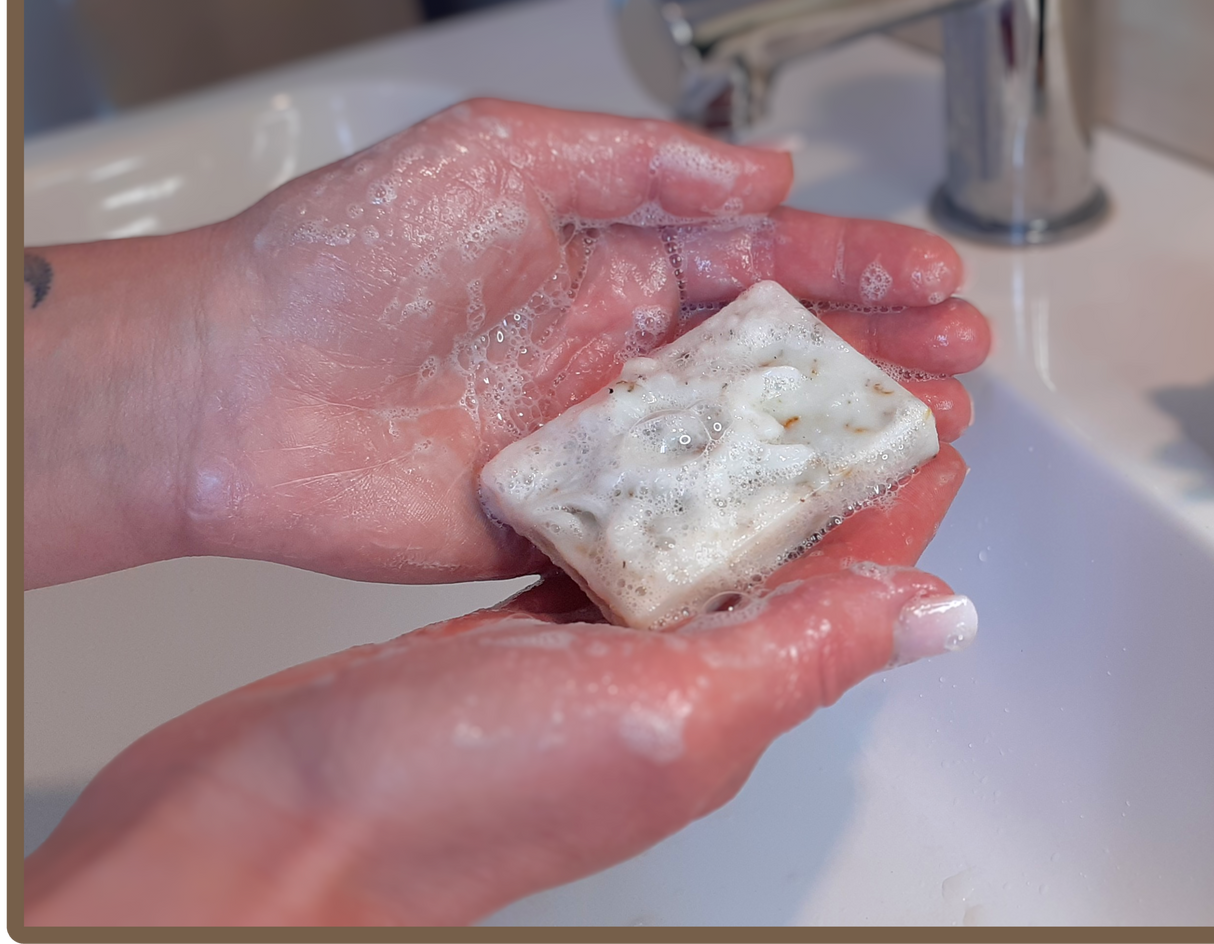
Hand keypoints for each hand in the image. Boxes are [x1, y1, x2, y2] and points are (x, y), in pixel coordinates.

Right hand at [24, 444, 974, 925]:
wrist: (276, 829)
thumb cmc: (450, 802)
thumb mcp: (665, 712)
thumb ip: (804, 651)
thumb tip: (936, 618)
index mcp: (723, 700)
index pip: (845, 587)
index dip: (894, 506)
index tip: (934, 426)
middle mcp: (669, 682)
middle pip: (777, 560)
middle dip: (821, 474)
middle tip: (852, 384)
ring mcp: (589, 661)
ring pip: (690, 551)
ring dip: (733, 478)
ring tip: (759, 395)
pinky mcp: (514, 640)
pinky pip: (601, 557)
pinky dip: (631, 500)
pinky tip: (632, 459)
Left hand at [188, 98, 988, 582]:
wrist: (238, 386)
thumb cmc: (349, 257)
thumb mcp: (501, 155)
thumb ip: (637, 164)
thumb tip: (764, 173)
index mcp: (605, 257)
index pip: (760, 257)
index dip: (854, 264)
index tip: (933, 275)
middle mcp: (615, 348)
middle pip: (774, 351)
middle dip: (874, 350)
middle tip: (960, 363)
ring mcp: (598, 439)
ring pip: (743, 442)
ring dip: (837, 438)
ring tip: (927, 434)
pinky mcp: (566, 523)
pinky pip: (673, 526)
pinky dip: (750, 527)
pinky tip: (821, 525)